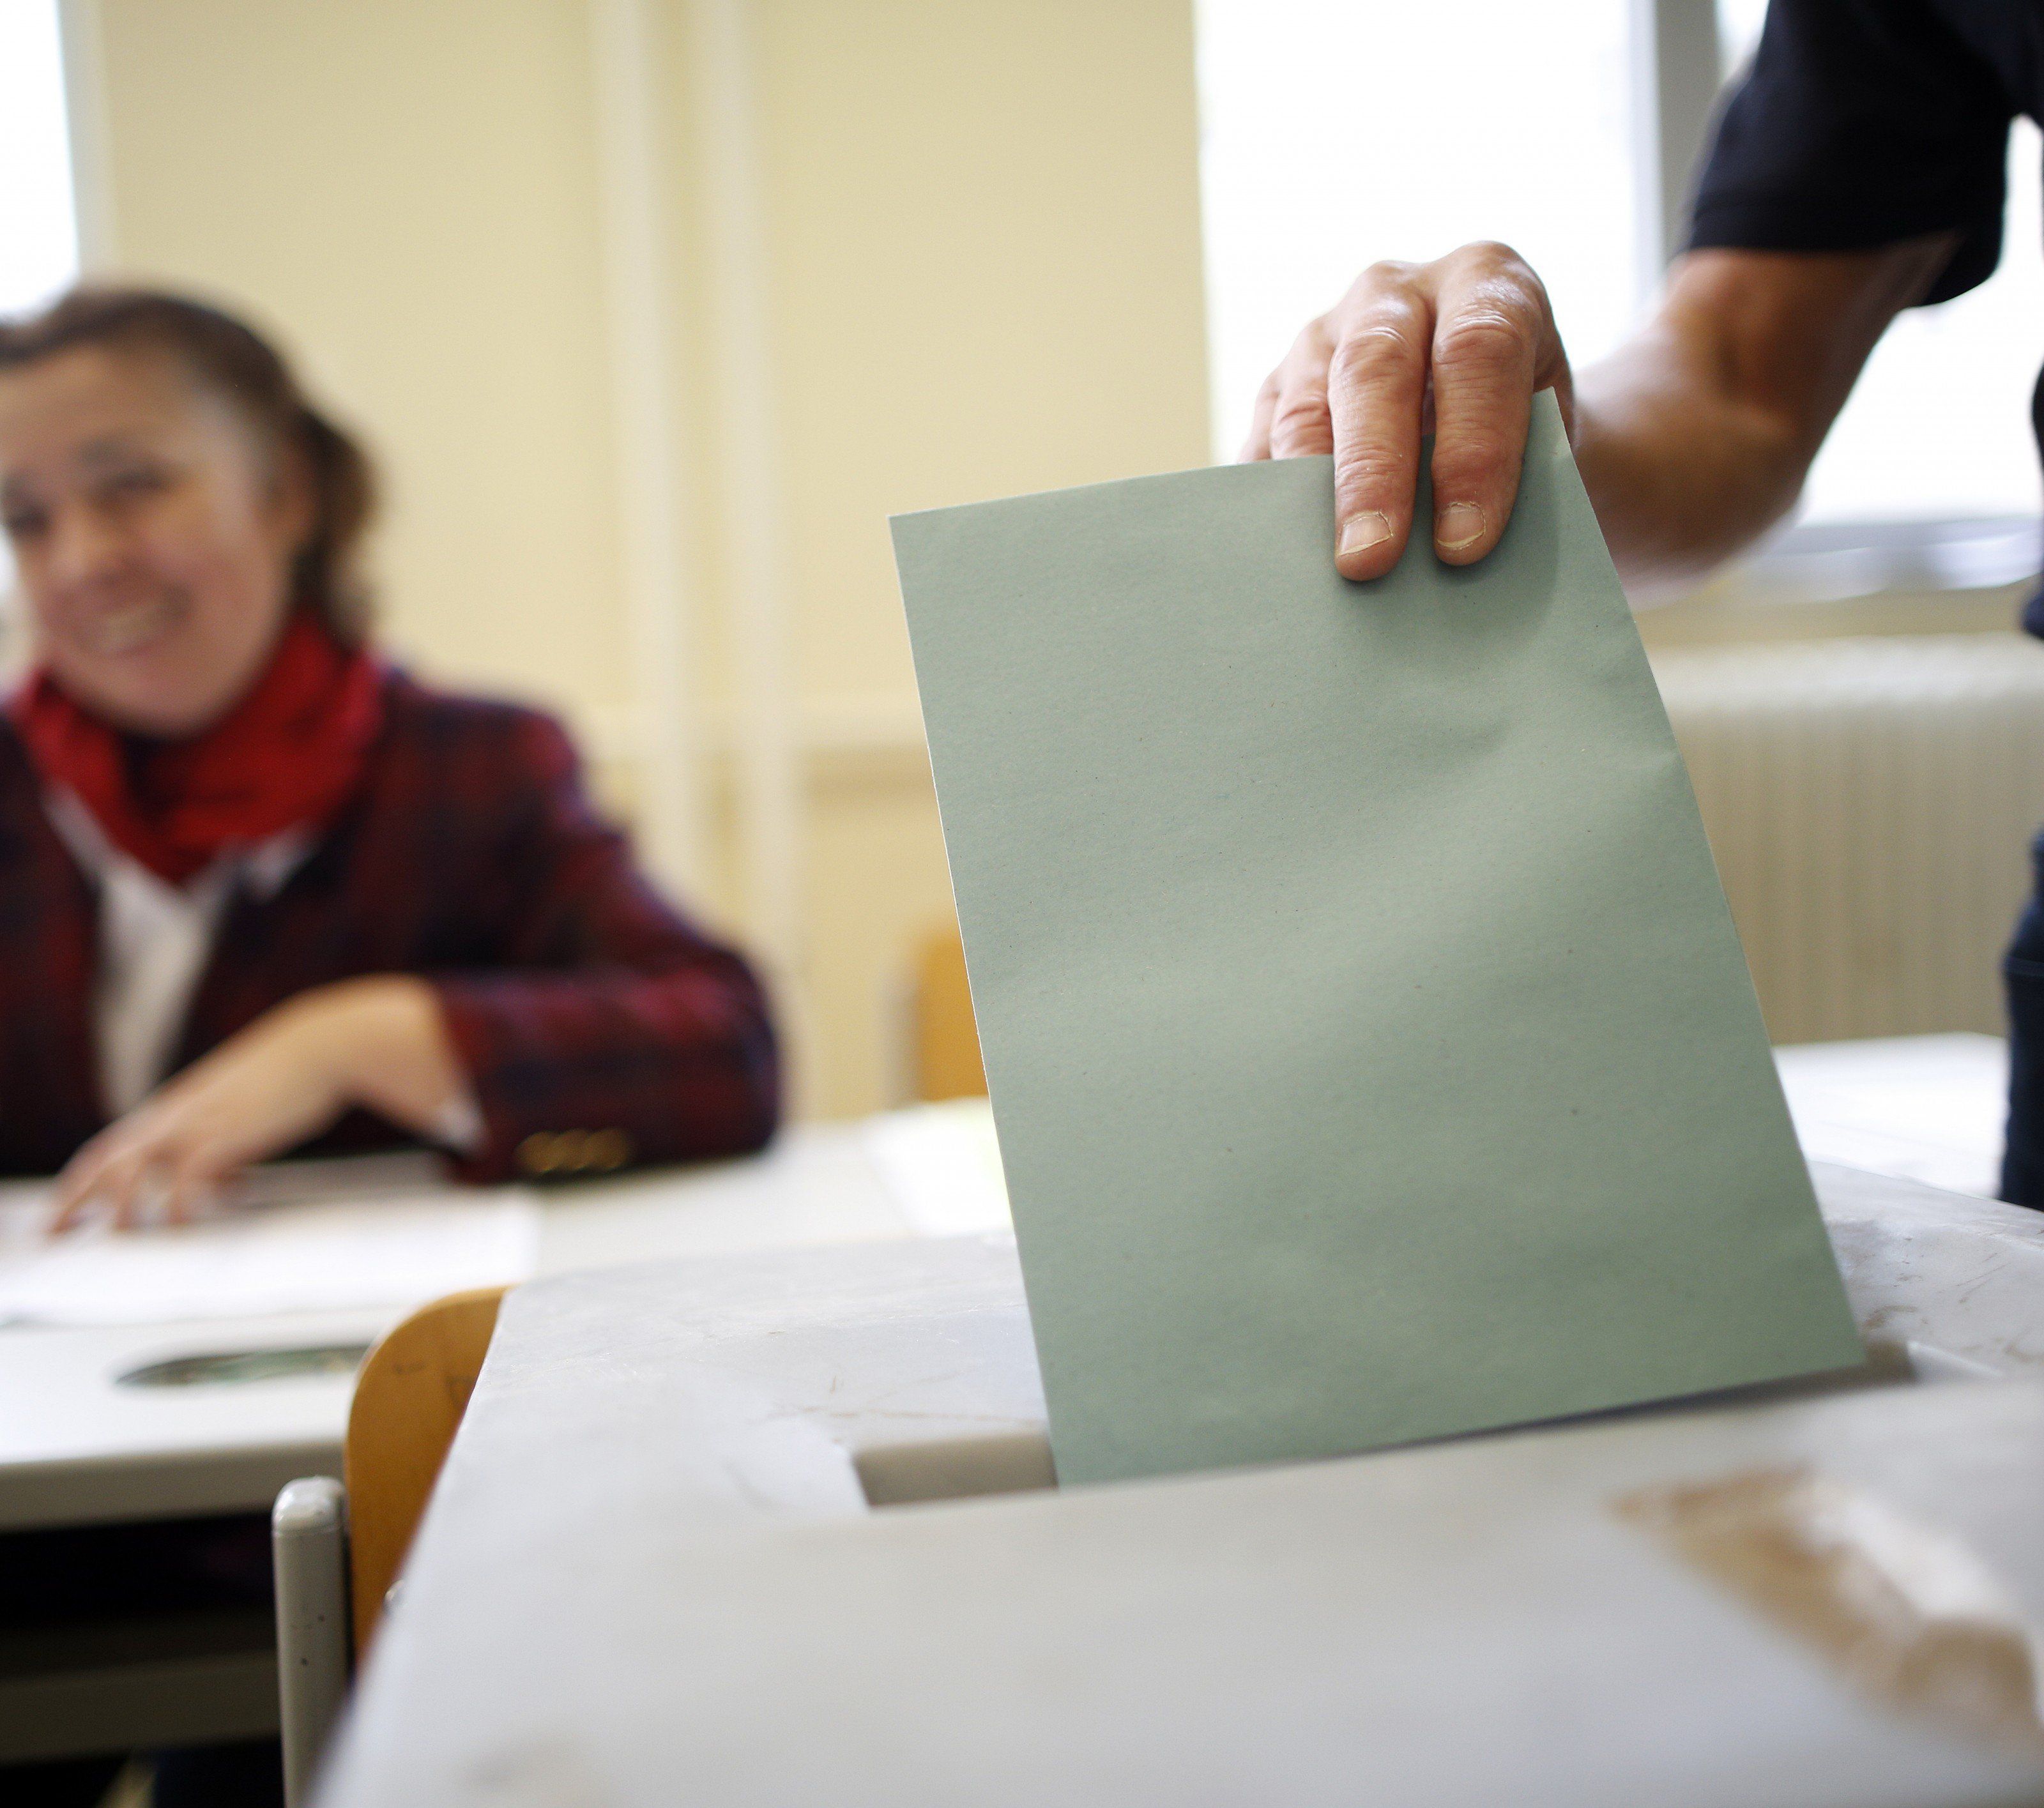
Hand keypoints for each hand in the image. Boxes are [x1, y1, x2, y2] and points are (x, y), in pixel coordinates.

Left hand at [50, 977, 468, 1230]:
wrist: (320, 1046)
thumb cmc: (290, 1077)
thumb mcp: (245, 1112)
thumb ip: (225, 1147)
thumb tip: (225, 1183)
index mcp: (177, 1108)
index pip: (112, 1148)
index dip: (85, 1181)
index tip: (68, 1211)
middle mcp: (175, 1115)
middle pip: (107, 1159)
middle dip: (75, 1198)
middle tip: (55, 1232)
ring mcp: (197, 1123)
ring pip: (133, 1168)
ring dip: (123, 1205)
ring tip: (124, 1234)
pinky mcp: (225, 1133)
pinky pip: (186, 1178)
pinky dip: (179, 1204)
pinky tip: (186, 1223)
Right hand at [1241, 242, 1573, 581]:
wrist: (1486, 400)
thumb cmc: (1526, 425)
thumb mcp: (1550, 433)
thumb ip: (1522, 478)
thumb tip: (1460, 566)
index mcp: (1486, 281)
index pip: (1477, 350)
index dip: (1471, 449)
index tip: (1463, 545)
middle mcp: (1395, 293)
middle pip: (1374, 370)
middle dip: (1372, 473)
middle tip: (1369, 560)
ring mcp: (1323, 335)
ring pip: (1303, 408)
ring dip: (1310, 497)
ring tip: (1321, 572)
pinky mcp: (1276, 388)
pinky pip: (1260, 449)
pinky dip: (1270, 508)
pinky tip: (1285, 560)